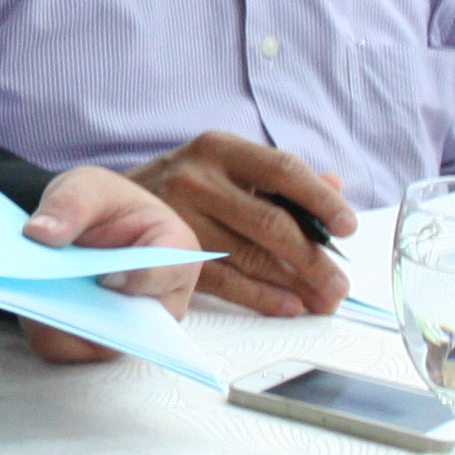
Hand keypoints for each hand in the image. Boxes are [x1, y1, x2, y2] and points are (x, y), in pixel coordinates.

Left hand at [11, 166, 205, 362]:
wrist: (81, 223)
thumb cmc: (101, 203)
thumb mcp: (86, 185)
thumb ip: (69, 204)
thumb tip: (39, 234)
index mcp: (175, 252)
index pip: (169, 273)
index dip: (140, 280)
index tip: (107, 277)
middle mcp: (160, 300)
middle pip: (134, 323)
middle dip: (93, 310)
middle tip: (52, 291)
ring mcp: (127, 325)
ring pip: (97, 343)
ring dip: (62, 322)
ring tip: (31, 296)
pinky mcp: (91, 339)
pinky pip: (66, 347)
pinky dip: (43, 328)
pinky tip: (25, 303)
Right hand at [124, 131, 354, 315]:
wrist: (106, 203)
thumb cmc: (182, 183)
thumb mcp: (224, 164)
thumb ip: (278, 177)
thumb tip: (334, 185)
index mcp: (218, 148)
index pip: (282, 170)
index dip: (320, 199)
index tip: (347, 227)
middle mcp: (197, 178)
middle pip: (270, 220)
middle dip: (313, 257)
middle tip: (341, 284)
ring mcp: (179, 217)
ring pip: (250, 255)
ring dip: (294, 283)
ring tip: (324, 300)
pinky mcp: (168, 254)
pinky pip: (225, 280)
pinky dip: (261, 297)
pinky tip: (288, 305)